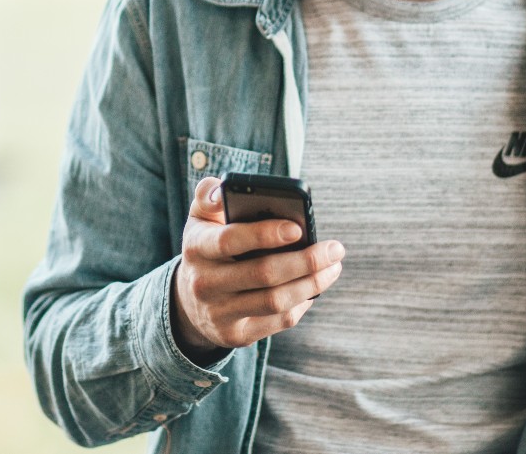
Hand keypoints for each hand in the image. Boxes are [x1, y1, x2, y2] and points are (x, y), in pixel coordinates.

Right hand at [171, 177, 345, 360]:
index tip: (298, 228)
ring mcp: (219, 313)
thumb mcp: (201, 218)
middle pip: (263, 274)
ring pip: (276, 301)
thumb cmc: (208, 247)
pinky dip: (302, 303)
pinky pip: (278, 321)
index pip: (230, 240)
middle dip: (306, 261)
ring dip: (312, 284)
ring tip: (333, 267)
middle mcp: (204, 283)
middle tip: (335, 249)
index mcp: (196, 247)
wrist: (189, 300)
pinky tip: (314, 288)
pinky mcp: (235, 335)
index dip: (264, 234)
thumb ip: (210, 196)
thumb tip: (224, 190)